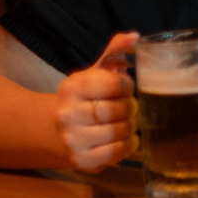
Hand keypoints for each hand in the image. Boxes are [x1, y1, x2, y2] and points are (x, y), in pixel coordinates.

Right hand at [55, 33, 139, 172]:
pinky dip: (128, 145)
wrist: (61, 128)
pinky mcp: (80, 160)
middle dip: (130, 108)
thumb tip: (135, 37)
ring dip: (131, 127)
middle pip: (121, 110)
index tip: (125, 89)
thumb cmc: (88, 95)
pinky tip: (125, 138)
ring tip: (125, 122)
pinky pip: (118, 153)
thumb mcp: (98, 70)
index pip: (116, 84)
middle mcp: (66, 114)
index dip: (128, 86)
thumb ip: (116, 49)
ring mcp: (72, 139)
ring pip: (121, 132)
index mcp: (71, 87)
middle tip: (127, 108)